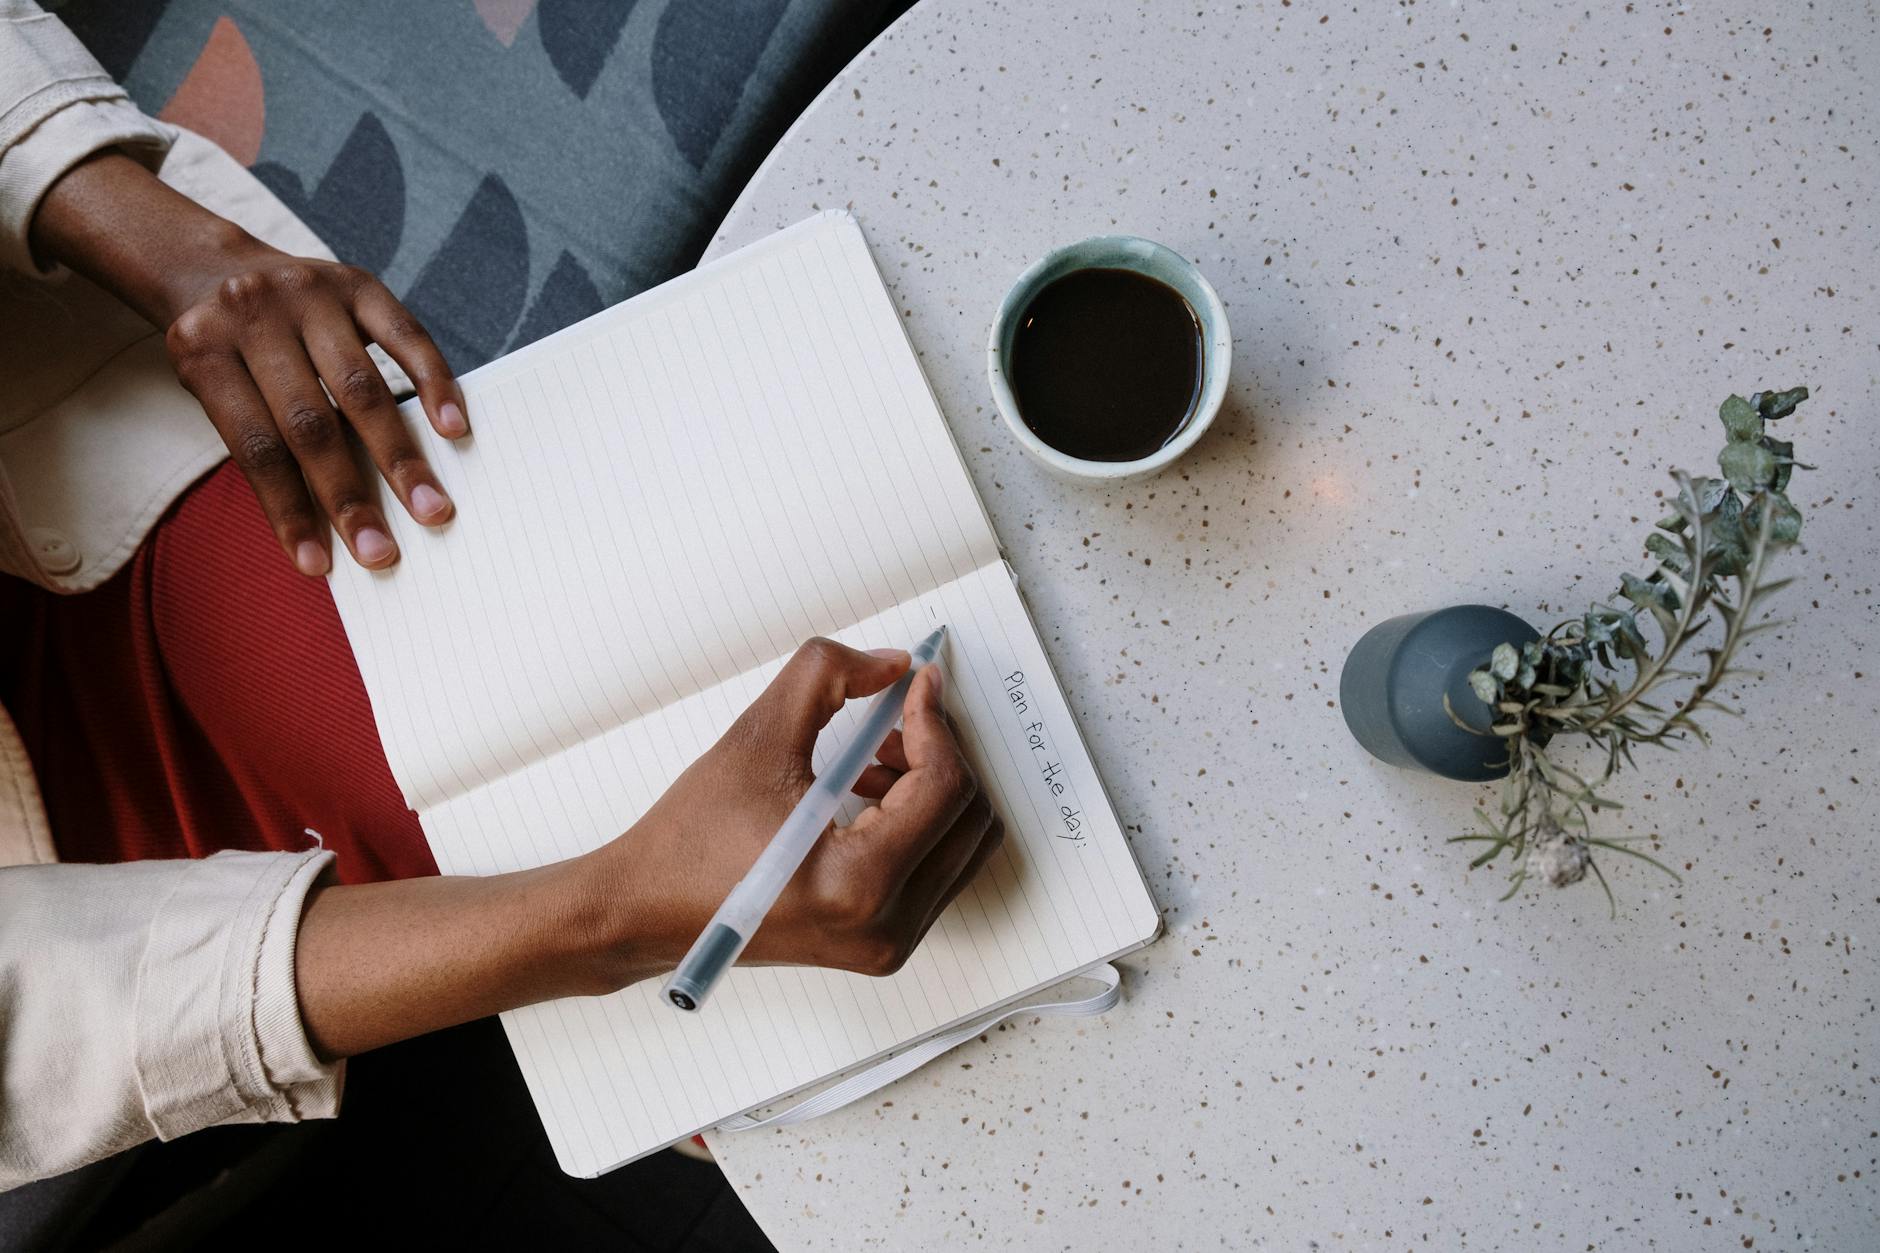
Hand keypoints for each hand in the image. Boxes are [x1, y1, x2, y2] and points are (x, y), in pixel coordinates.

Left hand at [28, 152, 466, 575]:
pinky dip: (433, 384)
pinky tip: (453, 428)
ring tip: (431, 509)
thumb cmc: (223, 353)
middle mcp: (254, 315)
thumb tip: (326, 525)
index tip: (319, 565)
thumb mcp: (213, 390)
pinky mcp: (357, 281)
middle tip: (383, 551)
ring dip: (399, 457)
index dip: (287, 510)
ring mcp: (309, 293)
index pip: (253, 447)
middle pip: (308, 422)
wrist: (214, 266)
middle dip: (349, 495)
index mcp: (203, 351)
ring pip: (361, 387)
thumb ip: (262, 442)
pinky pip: (406, 336)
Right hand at [592, 638, 1003, 980]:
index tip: (916, 685)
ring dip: (934, 784)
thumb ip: (827, 677)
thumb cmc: (690, 840)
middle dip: (940, 752)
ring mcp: (888, 942)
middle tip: (897, 717)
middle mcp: (884, 928)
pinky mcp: (883, 941)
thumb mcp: (757, 736)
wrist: (646, 910)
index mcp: (856, 886)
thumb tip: (894, 665)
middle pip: (971, 816)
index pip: (944, 787)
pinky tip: (868, 791)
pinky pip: (939, 866)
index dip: (935, 721)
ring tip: (874, 756)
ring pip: (964, 842)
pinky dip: (921, 819)